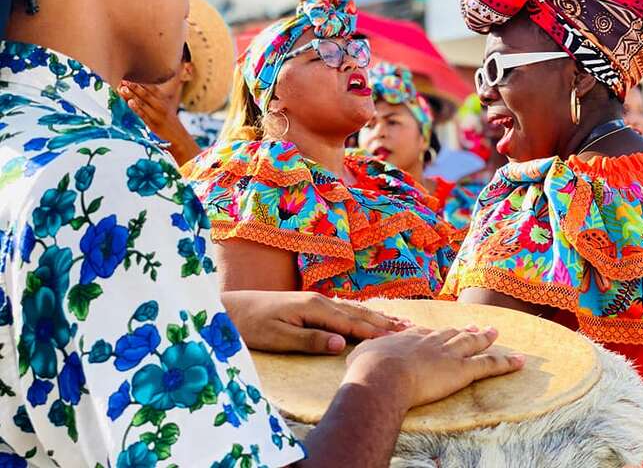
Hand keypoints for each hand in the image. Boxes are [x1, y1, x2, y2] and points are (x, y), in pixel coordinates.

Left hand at [118, 81, 199, 164]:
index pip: (150, 88)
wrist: (180, 139)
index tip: (129, 75)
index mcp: (163, 100)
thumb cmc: (170, 125)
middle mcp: (160, 105)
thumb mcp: (166, 109)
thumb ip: (155, 101)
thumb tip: (140, 95)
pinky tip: (130, 102)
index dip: (139, 81)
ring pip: (142, 102)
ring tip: (122, 88)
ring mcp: (157, 114)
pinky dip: (137, 108)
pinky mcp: (154, 124)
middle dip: (133, 86)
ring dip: (131, 95)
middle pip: (145, 93)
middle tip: (122, 79)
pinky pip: (144, 114)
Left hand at [221, 290, 409, 354]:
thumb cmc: (251, 325)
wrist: (229, 308)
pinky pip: (343, 309)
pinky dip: (360, 313)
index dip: (375, 332)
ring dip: (376, 316)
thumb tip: (341, 344)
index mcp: (315, 308)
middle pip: (358, 313)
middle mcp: (319, 300)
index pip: (352, 323)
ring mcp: (315, 301)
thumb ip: (311, 340)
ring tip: (397, 321)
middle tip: (410, 328)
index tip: (399, 339)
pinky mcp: (309, 304)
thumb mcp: (279, 337)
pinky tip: (366, 316)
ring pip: (352, 309)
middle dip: (384, 321)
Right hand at [344, 326, 524, 411]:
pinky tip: (519, 362)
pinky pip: (489, 366)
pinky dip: (506, 363)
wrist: (383, 376)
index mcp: (409, 338)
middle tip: (475, 326)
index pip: (426, 333)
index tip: (443, 330)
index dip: (437, 332)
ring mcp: (448, 353)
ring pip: (472, 344)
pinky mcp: (461, 370)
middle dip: (464, 330)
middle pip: (452, 333)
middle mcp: (431, 341)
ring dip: (485, 338)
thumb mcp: (362, 357)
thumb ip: (367, 355)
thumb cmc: (368, 370)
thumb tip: (362, 358)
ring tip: (495, 332)